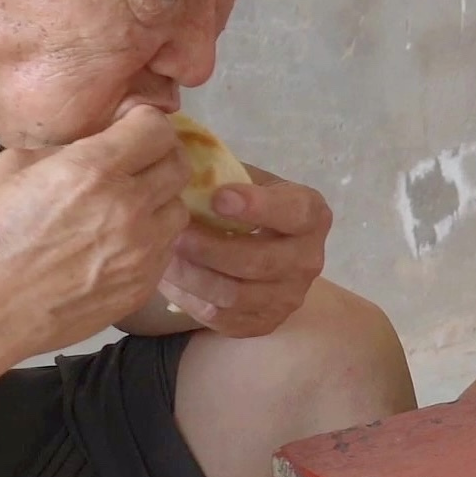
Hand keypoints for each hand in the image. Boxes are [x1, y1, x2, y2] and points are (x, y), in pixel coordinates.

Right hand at [0, 102, 188, 360]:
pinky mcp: (141, 288)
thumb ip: (63, 146)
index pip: (156, 128)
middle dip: (159, 157)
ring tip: (125, 206)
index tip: (130, 129)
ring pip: (177, 210)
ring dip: (158, 201)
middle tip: (135, 162)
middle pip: (178, 167)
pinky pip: (164, 251)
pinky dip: (150, 240)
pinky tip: (116, 243)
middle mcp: (128, 209)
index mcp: (92, 171)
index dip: (145, 123)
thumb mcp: (9, 168)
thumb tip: (94, 139)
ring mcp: (141, 253)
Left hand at [159, 171, 332, 337]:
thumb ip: (222, 172)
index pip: (295, 212)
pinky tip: (169, 277)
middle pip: (259, 261)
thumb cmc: (246, 207)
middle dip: (211, 248)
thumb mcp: (244, 181)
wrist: (262, 252)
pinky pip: (219, 316)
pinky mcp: (262, 323)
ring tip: (164, 254)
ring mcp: (287, 297)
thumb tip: (176, 152)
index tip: (218, 197)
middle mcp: (308, 260)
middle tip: (174, 232)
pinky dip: (188, 297)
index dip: (258, 206)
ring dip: (192, 275)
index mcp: (311, 216)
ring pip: (234, 294)